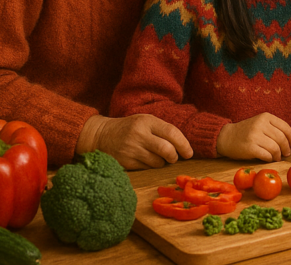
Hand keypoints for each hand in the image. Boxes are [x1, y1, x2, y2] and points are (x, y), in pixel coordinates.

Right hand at [77, 114, 192, 169]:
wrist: (102, 135)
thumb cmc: (130, 128)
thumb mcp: (145, 121)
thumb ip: (162, 130)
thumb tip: (183, 146)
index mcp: (146, 121)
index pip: (171, 132)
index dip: (184, 144)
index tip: (189, 153)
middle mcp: (139, 135)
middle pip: (166, 150)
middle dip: (174, 156)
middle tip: (174, 157)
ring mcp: (131, 149)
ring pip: (157, 162)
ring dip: (163, 162)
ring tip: (158, 157)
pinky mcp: (125, 162)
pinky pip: (147, 168)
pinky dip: (151, 166)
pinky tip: (147, 160)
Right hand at [216, 113, 290, 160]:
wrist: (226, 137)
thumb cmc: (246, 132)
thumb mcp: (260, 123)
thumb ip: (273, 128)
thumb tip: (290, 142)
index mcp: (265, 117)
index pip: (285, 127)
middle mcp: (260, 124)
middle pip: (281, 138)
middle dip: (286, 148)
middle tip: (286, 153)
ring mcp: (254, 136)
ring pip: (275, 148)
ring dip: (278, 155)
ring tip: (277, 157)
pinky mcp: (250, 148)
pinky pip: (266, 155)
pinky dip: (270, 159)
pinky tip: (269, 159)